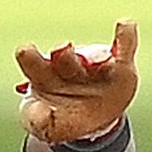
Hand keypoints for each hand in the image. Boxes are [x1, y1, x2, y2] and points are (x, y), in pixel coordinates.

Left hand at [15, 19, 138, 143]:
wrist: (91, 124)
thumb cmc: (61, 118)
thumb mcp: (46, 126)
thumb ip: (39, 120)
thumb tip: (43, 113)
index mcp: (44, 77)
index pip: (34, 64)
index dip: (30, 58)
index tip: (25, 50)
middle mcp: (68, 67)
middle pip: (64, 58)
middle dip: (63, 54)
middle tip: (62, 49)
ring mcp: (95, 67)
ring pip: (95, 57)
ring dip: (97, 56)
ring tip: (102, 59)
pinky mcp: (120, 69)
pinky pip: (124, 50)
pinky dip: (126, 38)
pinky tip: (126, 25)